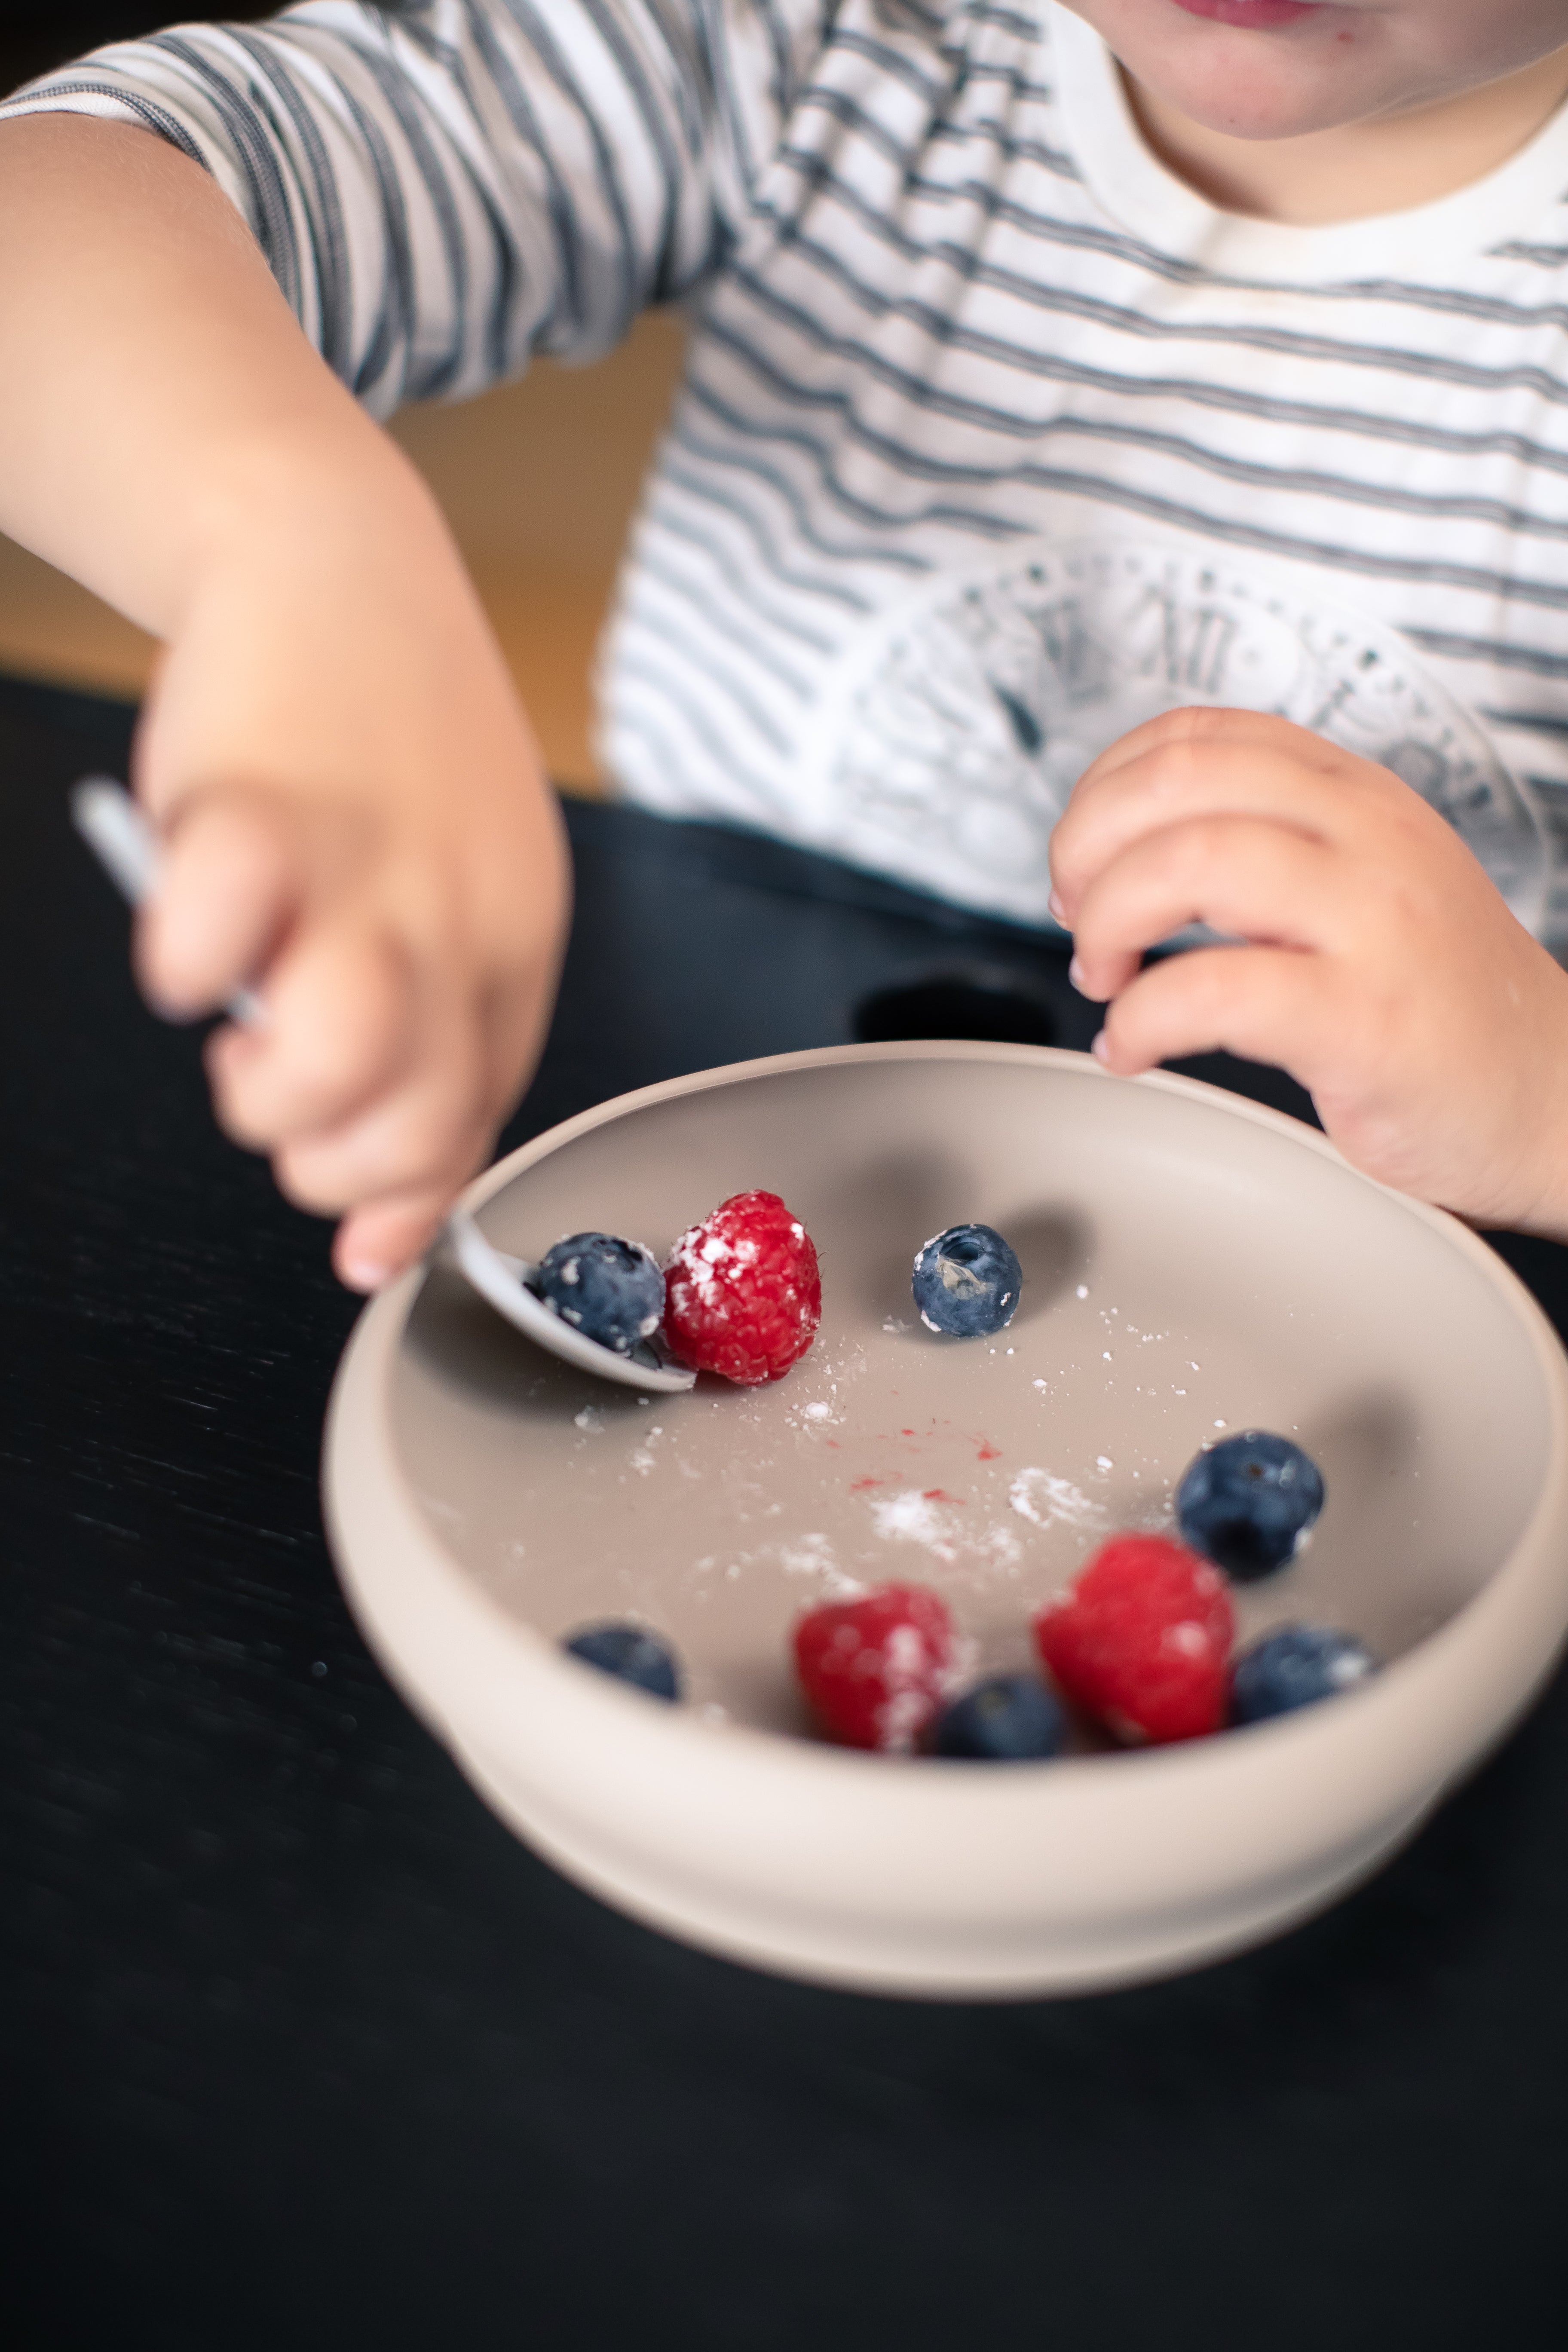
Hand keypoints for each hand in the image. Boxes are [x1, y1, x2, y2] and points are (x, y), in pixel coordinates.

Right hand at [133, 482, 569, 1290]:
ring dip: (270, 1089)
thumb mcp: (454, 903)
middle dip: (325, 1156)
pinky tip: (190, 939)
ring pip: (346, 1049)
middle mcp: (455, 916)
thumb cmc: (389, 747)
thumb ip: (431, 1051)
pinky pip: (219, 928)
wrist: (341, 558)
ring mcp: (364, 861)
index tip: (352, 1227)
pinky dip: (187, 963)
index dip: (400, 1198)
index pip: (474, 1127)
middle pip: (415, 1117)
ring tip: (241, 1032)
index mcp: (508, 947)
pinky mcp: (260, 802)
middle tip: (275, 1089)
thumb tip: (379, 1234)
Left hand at [1049, 707, 1567, 1238]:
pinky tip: (1133, 1046)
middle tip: (1079, 917)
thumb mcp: (1360, 881)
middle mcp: (1366, 839)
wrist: (1551, 1094)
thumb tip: (1127, 847)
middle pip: (1179, 782)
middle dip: (1088, 846)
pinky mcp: (1365, 1020)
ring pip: (1191, 863)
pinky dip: (1140, 1020)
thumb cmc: (1437, 1003)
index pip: (1199, 734)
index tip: (1086, 856)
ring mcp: (1374, 924)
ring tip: (1106, 979)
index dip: (1107, 787)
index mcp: (1355, 795)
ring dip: (1108, 922)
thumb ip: (1268, 843)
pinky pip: (1212, 990)